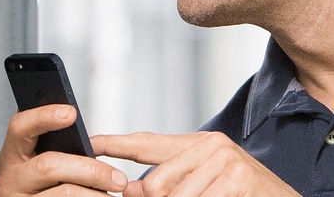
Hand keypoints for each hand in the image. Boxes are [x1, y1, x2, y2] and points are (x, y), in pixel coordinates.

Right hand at [0, 105, 128, 195]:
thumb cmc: (44, 188)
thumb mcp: (39, 166)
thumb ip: (54, 148)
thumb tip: (77, 123)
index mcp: (11, 158)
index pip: (19, 127)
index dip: (44, 116)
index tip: (70, 113)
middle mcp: (8, 181)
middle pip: (49, 165)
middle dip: (89, 169)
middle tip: (118, 179)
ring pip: (64, 192)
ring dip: (95, 194)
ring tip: (114, 193)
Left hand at [93, 131, 300, 196]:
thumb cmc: (243, 196)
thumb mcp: (205, 185)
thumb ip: (170, 183)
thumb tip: (133, 189)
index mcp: (199, 143)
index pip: (147, 142)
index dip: (114, 144)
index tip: (90, 144)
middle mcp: (211, 145)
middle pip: (156, 183)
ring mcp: (225, 160)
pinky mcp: (236, 178)